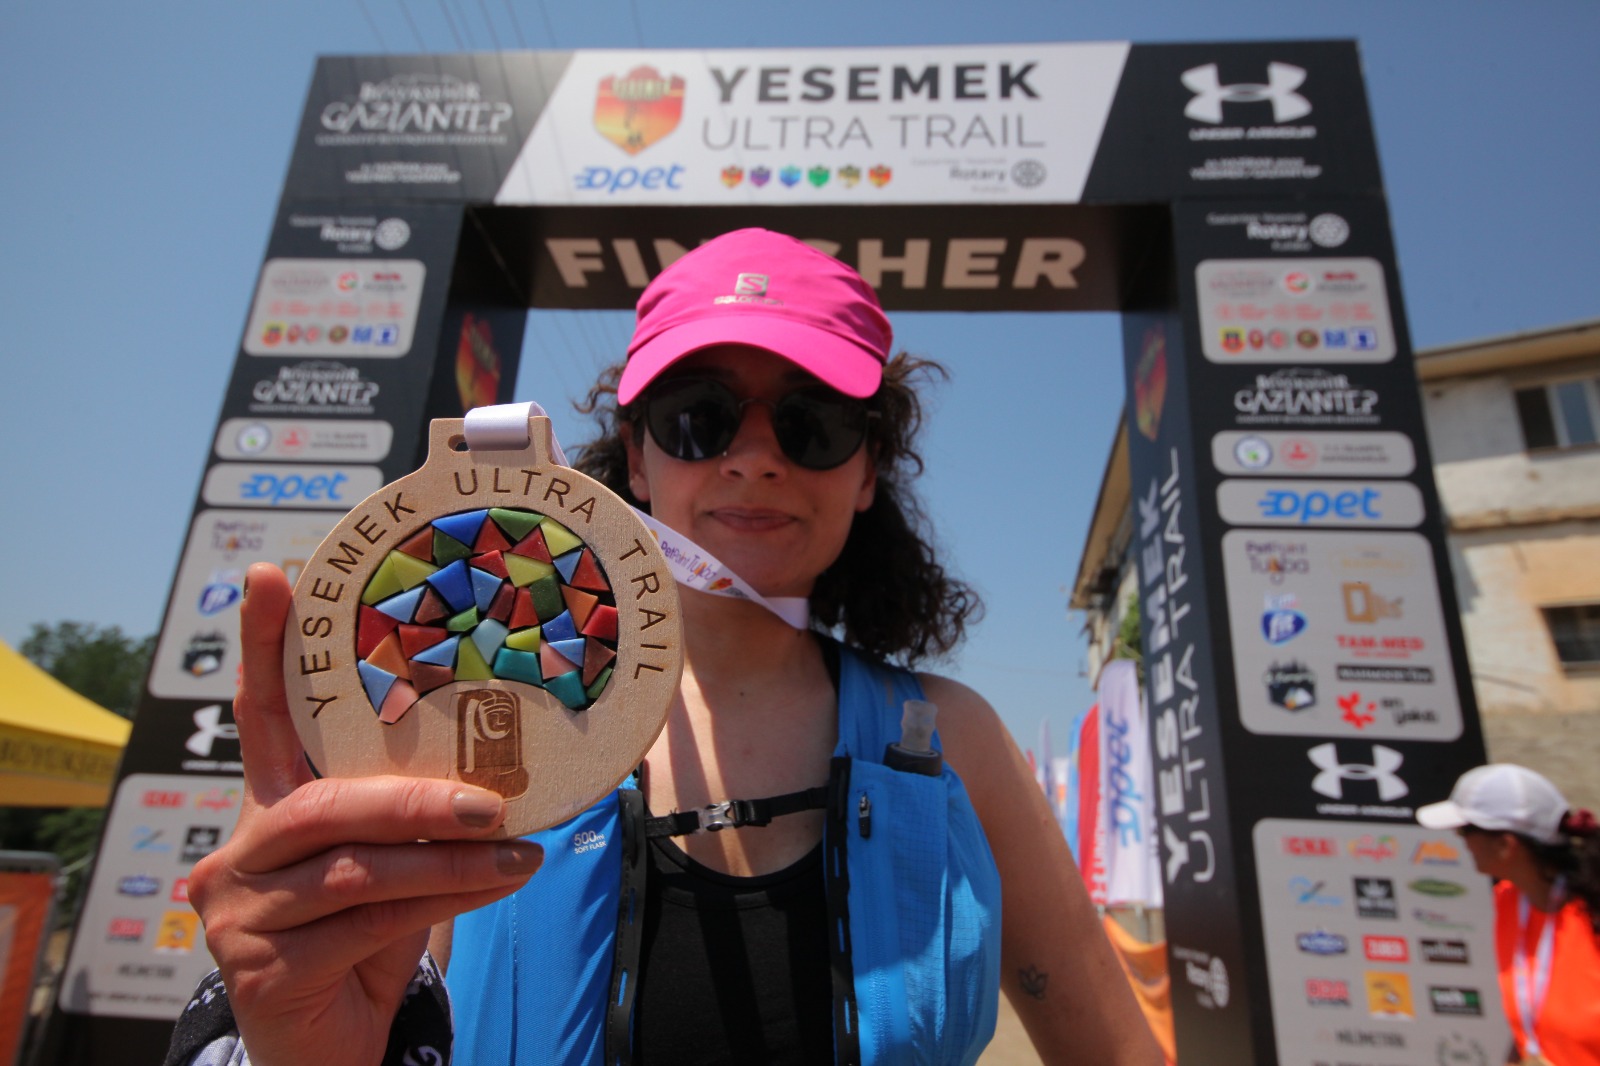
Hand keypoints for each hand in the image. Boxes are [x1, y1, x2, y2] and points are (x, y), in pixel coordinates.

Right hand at [187, 563, 542, 1065]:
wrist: (331, 1048)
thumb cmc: (370, 938)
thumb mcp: (397, 866)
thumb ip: (419, 818)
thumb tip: (507, 767)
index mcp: (275, 808)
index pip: (265, 718)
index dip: (267, 647)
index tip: (275, 574)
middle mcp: (242, 852)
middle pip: (323, 800)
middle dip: (414, 797)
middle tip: (490, 800)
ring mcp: (240, 912)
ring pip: (354, 867)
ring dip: (448, 859)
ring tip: (518, 851)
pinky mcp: (259, 968)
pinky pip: (368, 922)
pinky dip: (441, 902)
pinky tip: (493, 888)